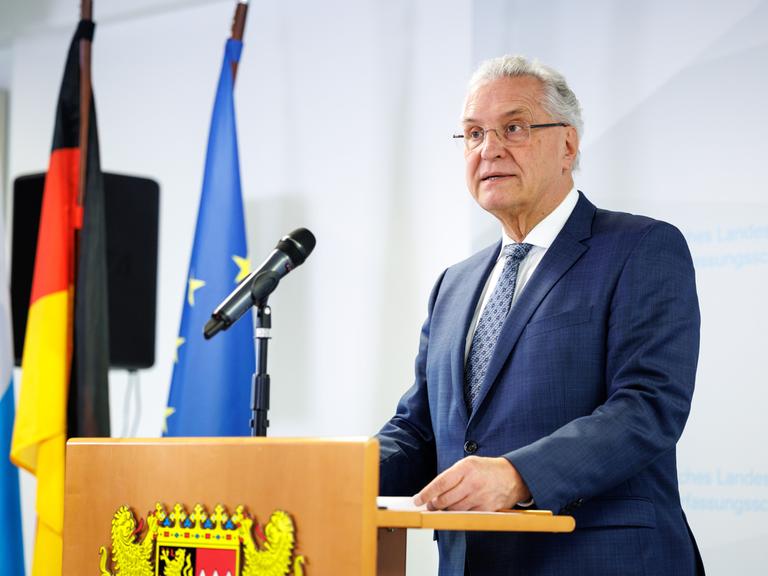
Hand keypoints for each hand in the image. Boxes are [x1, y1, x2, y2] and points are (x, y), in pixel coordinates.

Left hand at [413, 456, 530, 510]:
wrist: (512, 477)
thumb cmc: (487, 469)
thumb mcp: (468, 464)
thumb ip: (451, 476)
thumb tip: (433, 491)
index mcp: (466, 467)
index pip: (440, 483)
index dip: (426, 493)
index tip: (417, 500)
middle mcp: (472, 482)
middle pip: (444, 499)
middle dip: (434, 504)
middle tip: (430, 505)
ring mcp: (480, 497)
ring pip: (453, 509)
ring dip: (445, 510)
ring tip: (442, 507)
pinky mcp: (486, 509)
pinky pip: (466, 515)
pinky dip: (458, 514)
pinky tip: (457, 509)